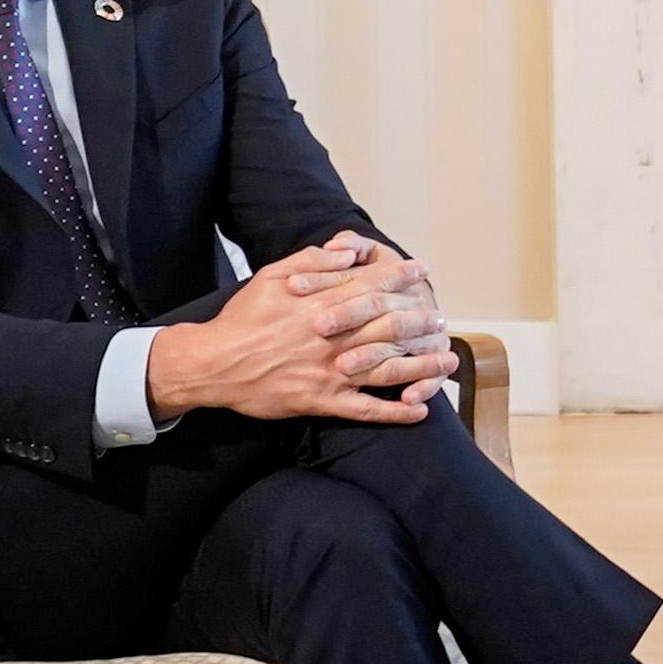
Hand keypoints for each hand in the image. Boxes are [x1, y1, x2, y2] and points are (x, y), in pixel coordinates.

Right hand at [148, 236, 460, 423]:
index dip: (400, 277)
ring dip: (422, 365)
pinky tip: (419, 411)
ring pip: (388, 368)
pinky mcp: (323, 401)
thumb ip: (313, 260)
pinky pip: (366, 408)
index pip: (372, 286)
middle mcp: (334, 337)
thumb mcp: (272, 275)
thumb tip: (349, 251)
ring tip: (448, 361)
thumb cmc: (243, 317)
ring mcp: (331, 371)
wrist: (213, 363)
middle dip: (420, 320)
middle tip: (441, 319)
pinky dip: (394, 412)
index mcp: (322, 303)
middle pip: (390, 326)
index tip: (422, 271)